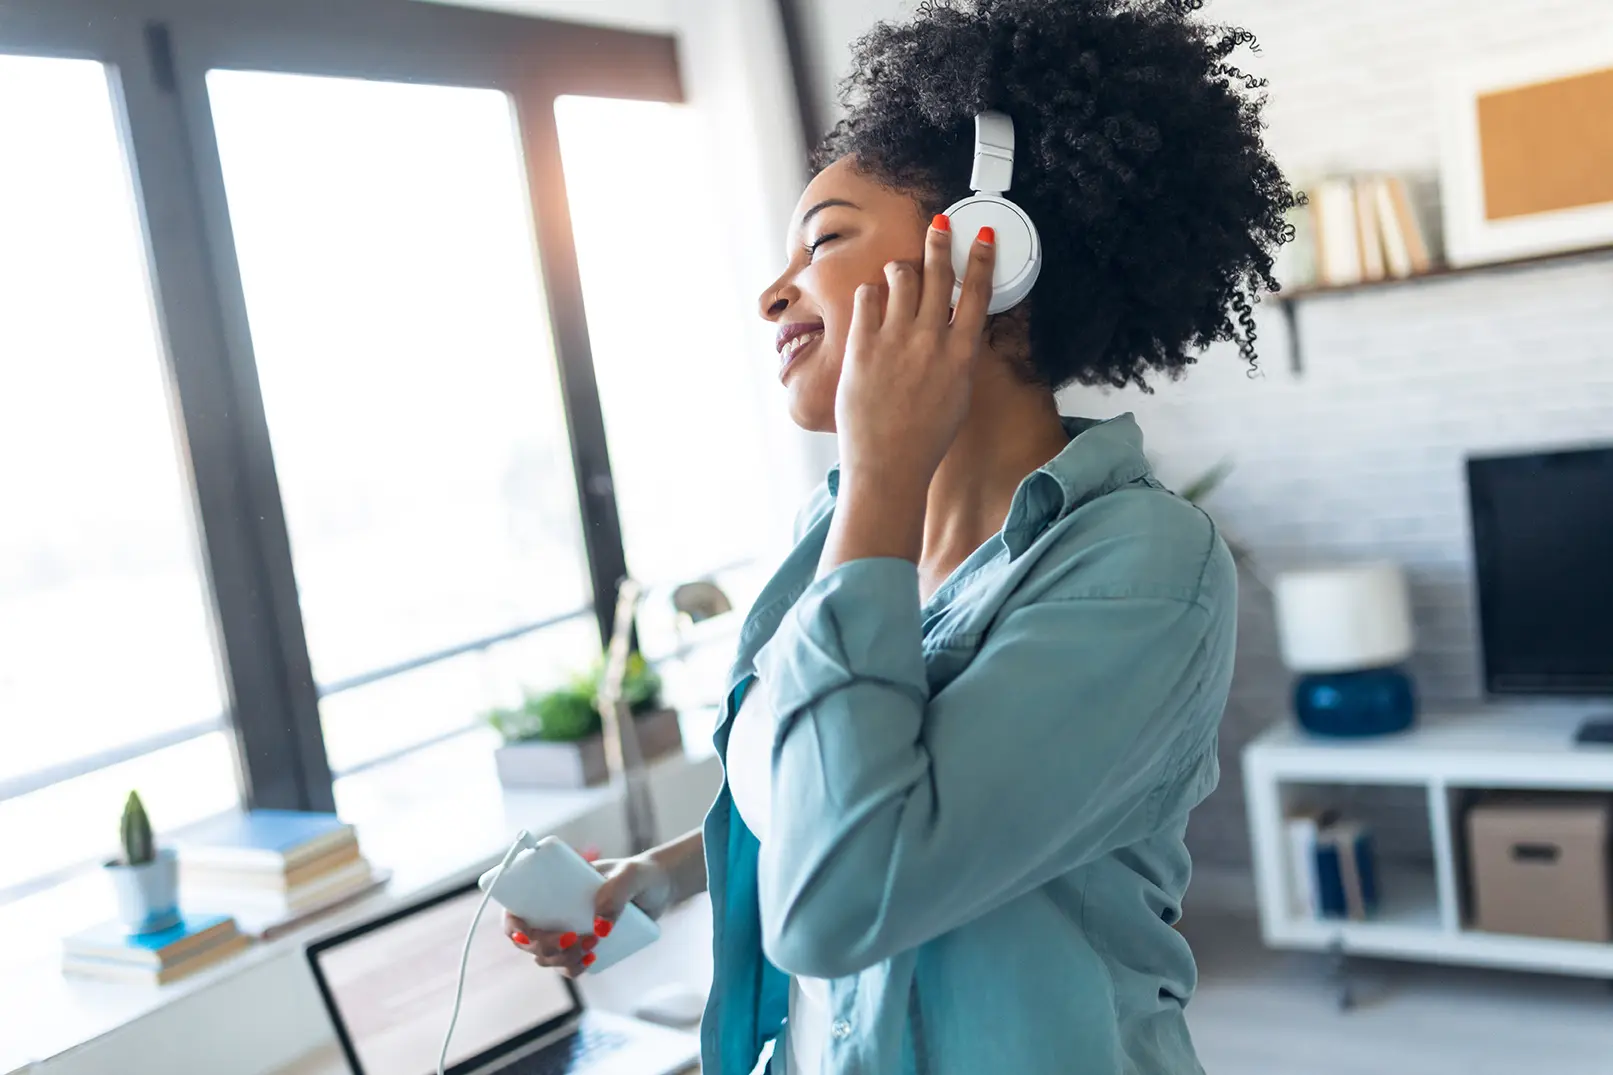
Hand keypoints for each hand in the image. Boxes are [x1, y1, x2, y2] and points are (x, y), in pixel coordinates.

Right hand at [504, 854, 673, 977]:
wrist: (659, 888)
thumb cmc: (638, 873)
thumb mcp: (631, 875)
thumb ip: (616, 894)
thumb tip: (598, 927)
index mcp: (552, 888)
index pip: (516, 910)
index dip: (512, 926)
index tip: (525, 934)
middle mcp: (554, 911)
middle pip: (528, 941)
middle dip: (544, 946)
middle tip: (572, 937)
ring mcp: (567, 931)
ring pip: (546, 958)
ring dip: (562, 958)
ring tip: (594, 942)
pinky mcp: (583, 947)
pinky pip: (568, 967)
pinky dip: (575, 968)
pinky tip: (593, 957)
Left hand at [835, 217, 996, 495]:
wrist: (888, 465)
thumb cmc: (924, 439)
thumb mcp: (957, 395)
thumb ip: (957, 356)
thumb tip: (956, 327)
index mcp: (961, 355)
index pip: (978, 293)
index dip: (981, 258)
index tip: (981, 236)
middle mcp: (931, 341)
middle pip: (939, 273)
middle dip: (940, 241)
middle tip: (939, 225)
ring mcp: (895, 341)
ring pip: (901, 276)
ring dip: (901, 268)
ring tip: (899, 272)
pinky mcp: (863, 345)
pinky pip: (867, 297)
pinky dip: (871, 293)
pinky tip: (872, 301)